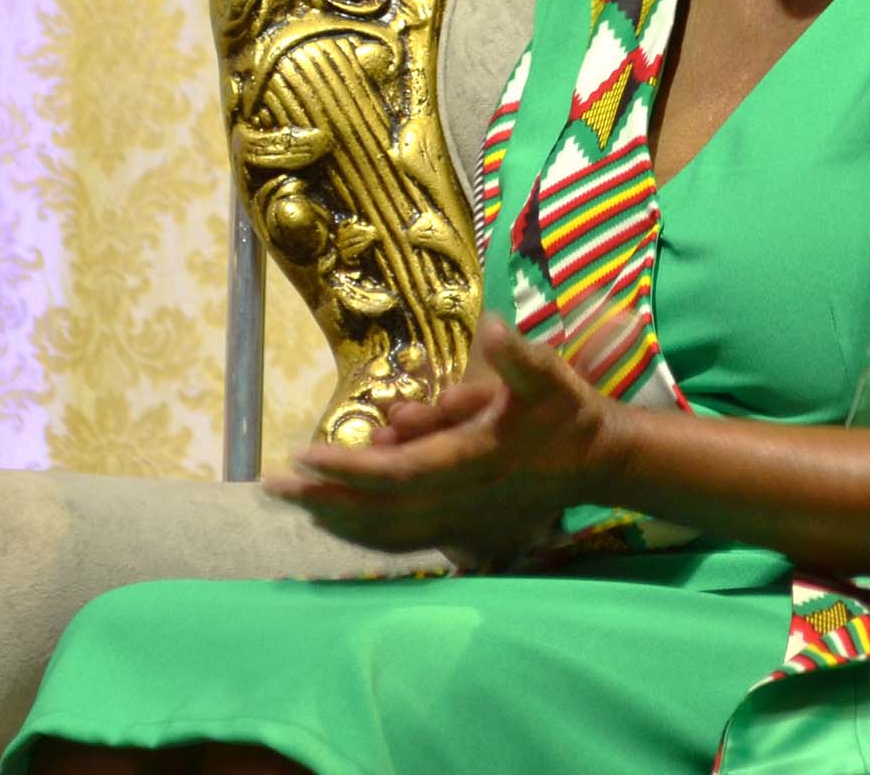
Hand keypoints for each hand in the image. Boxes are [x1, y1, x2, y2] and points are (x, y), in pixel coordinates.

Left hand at [263, 314, 619, 562]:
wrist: (597, 461)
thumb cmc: (566, 412)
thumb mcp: (547, 374)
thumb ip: (517, 356)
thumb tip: (494, 327)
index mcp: (473, 460)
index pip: (397, 472)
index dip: (348, 467)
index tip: (303, 452)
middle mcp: (461, 500)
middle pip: (378, 510)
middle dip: (323, 498)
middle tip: (272, 485)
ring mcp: (461, 524)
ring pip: (385, 534)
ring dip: (336, 520)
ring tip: (294, 500)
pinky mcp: (464, 533)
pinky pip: (401, 542)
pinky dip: (363, 535)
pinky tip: (334, 521)